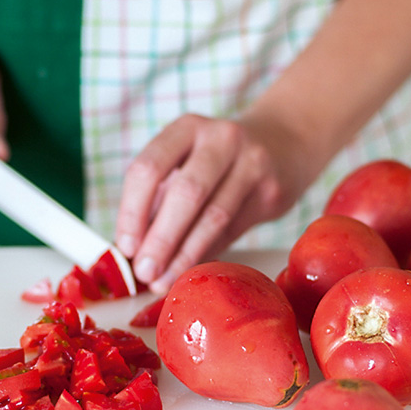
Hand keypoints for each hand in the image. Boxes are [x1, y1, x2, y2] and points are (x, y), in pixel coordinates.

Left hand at [115, 113, 317, 293]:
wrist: (284, 141)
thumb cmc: (218, 160)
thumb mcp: (186, 162)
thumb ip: (159, 200)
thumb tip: (132, 252)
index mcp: (186, 128)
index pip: (149, 168)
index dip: (132, 211)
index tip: (126, 246)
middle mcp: (220, 137)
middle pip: (185, 193)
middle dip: (161, 239)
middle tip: (144, 271)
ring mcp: (252, 161)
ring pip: (214, 216)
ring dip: (184, 255)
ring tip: (164, 281)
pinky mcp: (272, 189)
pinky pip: (234, 229)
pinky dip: (209, 253)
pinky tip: (192, 270)